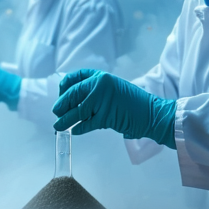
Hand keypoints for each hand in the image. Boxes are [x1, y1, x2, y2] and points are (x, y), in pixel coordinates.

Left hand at [52, 69, 176, 146]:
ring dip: (65, 120)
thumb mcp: (113, 89)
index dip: (64, 86)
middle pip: (73, 94)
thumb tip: (74, 100)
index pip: (75, 77)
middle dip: (62, 104)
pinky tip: (74, 131)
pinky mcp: (106, 117)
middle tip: (57, 112)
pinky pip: (86, 124)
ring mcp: (102, 100)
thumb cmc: (133, 102)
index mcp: (101, 76)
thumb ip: (96, 91)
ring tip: (58, 126)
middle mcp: (100, 85)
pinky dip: (78, 129)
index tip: (60, 94)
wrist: (152, 113)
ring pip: (77, 111)